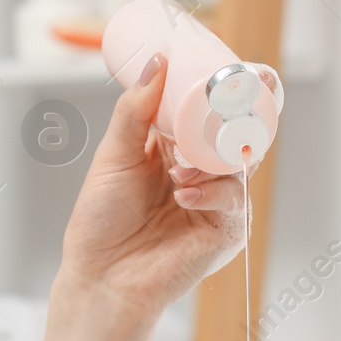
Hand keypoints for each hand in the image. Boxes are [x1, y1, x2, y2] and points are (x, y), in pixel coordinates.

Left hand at [57, 54, 250, 312]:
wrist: (100, 278)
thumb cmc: (101, 224)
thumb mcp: (114, 156)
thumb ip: (134, 112)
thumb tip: (158, 62)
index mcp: (178, 152)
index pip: (209, 115)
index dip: (221, 91)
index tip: (227, 65)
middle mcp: (203, 174)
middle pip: (234, 134)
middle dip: (235, 115)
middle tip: (225, 99)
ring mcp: (218, 203)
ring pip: (240, 164)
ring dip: (212, 159)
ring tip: (178, 169)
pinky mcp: (226, 233)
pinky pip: (235, 203)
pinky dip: (212, 194)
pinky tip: (184, 194)